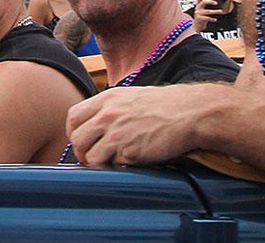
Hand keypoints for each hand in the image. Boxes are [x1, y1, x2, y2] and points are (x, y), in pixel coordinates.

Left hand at [66, 86, 202, 165]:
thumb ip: (112, 108)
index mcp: (109, 98)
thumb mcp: (133, 97)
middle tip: (93, 155)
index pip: (74, 116)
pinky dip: (115, 166)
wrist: (190, 113)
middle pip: (76, 137)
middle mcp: (108, 114)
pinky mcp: (128, 151)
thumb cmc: (167, 105)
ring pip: (89, 155)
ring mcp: (117, 133)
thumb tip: (97, 124)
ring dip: (97, 162)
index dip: (74, 131)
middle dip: (81, 150)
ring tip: (111, 160)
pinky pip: (110, 165)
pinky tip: (129, 160)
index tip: (83, 139)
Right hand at [192, 0, 222, 31]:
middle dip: (210, 1)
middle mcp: (197, 8)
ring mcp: (198, 13)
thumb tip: (217, 4)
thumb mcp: (203, 11)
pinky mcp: (200, 19)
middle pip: (203, 2)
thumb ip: (207, 7)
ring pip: (208, 11)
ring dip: (215, 11)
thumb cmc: (202, 17)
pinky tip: (215, 19)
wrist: (196, 26)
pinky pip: (207, 18)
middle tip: (217, 3)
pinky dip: (212, 19)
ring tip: (221, 11)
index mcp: (198, 5)